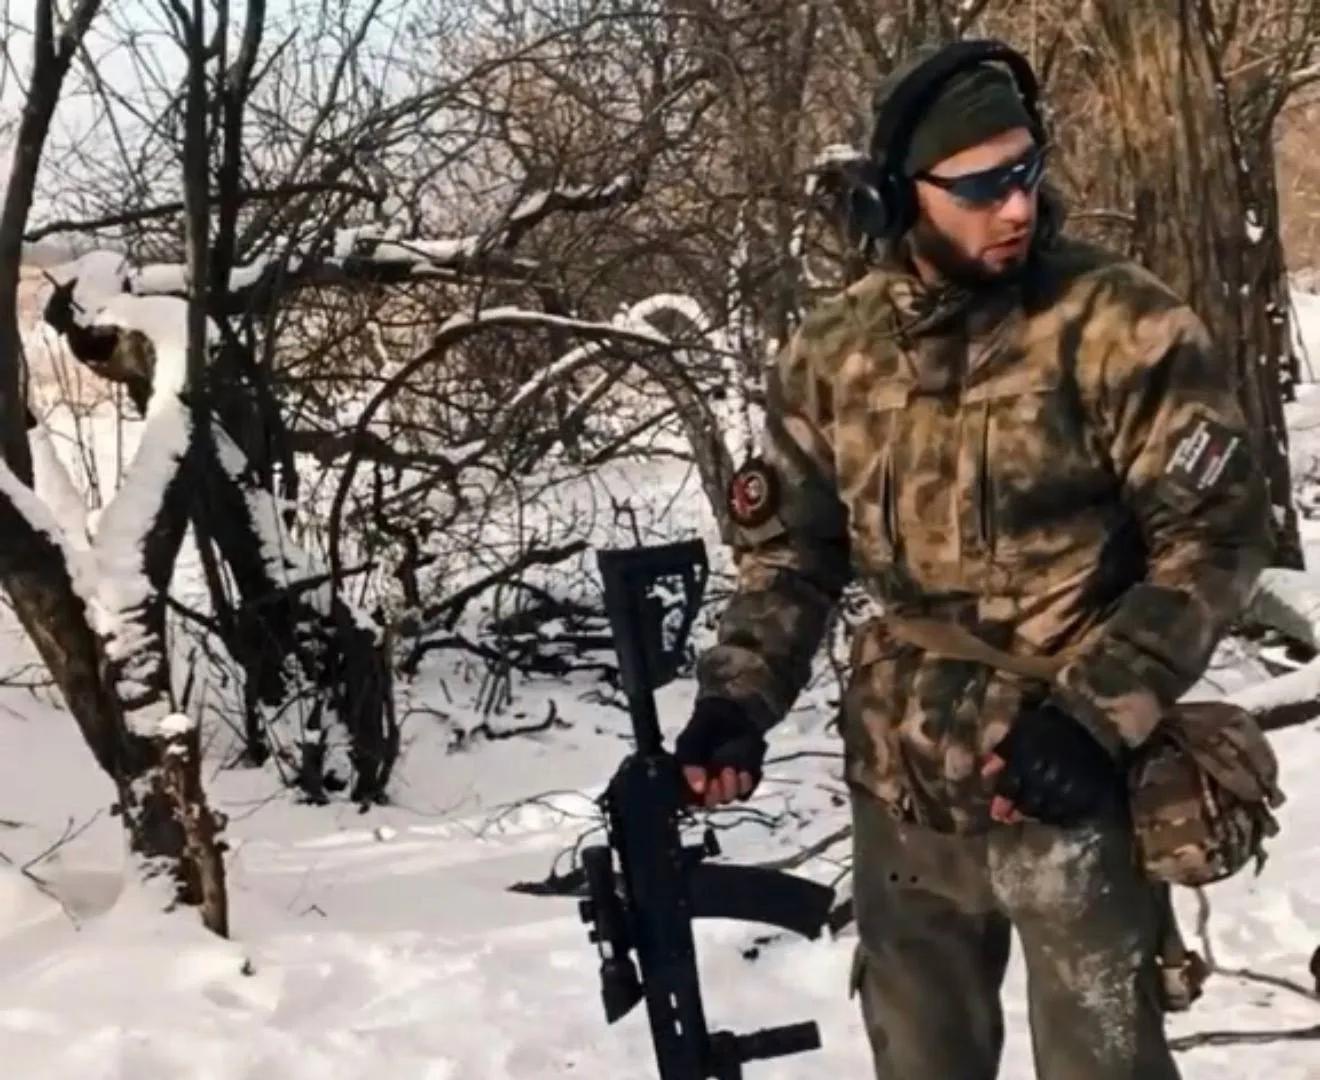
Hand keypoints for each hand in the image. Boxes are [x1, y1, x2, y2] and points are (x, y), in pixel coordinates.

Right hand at [673, 698, 766, 806]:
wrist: (734, 711)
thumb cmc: (708, 724)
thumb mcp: (691, 739)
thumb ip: (690, 762)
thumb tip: (698, 788)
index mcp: (688, 775)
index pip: (687, 798)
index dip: (695, 797)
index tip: (704, 784)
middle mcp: (706, 783)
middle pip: (710, 802)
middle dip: (716, 792)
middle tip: (722, 772)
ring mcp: (726, 783)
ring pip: (729, 798)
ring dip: (732, 786)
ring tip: (735, 769)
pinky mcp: (745, 780)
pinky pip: (746, 792)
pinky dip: (747, 783)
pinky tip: (746, 769)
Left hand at [980, 701, 1124, 826]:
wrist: (1097, 723)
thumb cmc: (1053, 724)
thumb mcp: (1023, 728)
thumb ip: (1003, 750)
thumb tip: (985, 771)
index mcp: (1029, 760)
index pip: (1010, 787)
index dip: (1002, 800)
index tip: (996, 812)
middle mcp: (1048, 778)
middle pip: (1028, 804)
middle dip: (1017, 811)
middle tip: (1010, 817)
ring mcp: (1070, 791)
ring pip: (1047, 813)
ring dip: (1035, 816)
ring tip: (1030, 815)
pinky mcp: (1089, 799)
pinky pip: (1069, 817)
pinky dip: (1058, 818)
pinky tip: (1052, 815)